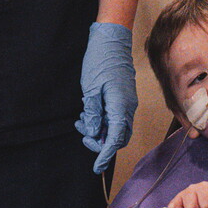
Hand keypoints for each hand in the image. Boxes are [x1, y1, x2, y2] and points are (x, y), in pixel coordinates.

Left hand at [76, 22, 137, 173]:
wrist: (112, 41)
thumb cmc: (101, 61)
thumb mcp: (90, 89)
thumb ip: (92, 112)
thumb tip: (92, 131)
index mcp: (120, 107)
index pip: (114, 139)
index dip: (105, 155)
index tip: (96, 167)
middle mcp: (127, 107)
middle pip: (118, 137)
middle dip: (101, 143)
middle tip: (84, 138)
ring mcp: (126, 102)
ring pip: (116, 128)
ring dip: (99, 131)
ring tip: (81, 123)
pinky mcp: (123, 97)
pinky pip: (115, 117)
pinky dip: (102, 121)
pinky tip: (87, 115)